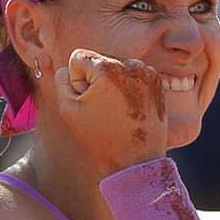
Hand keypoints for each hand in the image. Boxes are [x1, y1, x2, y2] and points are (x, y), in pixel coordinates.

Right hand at [55, 48, 167, 173]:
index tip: (87, 101)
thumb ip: (62, 80)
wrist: (135, 161)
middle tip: (103, 110)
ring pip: (116, 69)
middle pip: (99, 62)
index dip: (77, 81)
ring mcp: (147, 72)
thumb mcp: (68, 108)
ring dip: (112, 85)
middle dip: (95, 82)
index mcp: (107, 67)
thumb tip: (70, 68)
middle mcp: (130, 63)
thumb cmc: (100, 137)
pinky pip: (132, 76)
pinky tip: (129, 110)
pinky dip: (128, 89)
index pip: (79, 58)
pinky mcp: (157, 82)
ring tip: (117, 111)